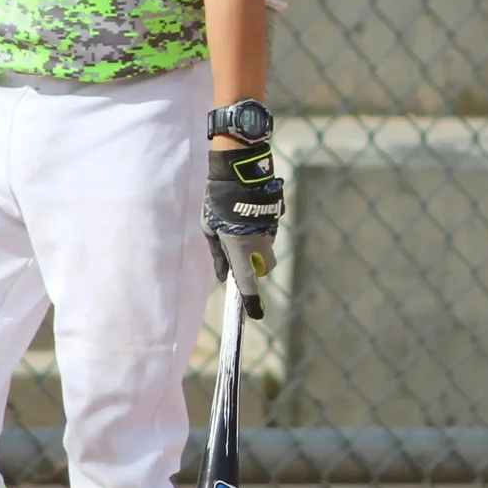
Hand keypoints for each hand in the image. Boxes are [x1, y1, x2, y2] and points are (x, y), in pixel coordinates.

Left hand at [203, 139, 282, 319]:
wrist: (239, 170)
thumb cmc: (218, 202)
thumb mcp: (209, 229)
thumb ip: (217, 255)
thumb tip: (223, 274)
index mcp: (242, 250)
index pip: (247, 283)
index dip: (251, 302)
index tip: (255, 317)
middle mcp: (262, 244)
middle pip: (265, 268)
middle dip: (256, 268)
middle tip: (239, 256)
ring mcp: (272, 230)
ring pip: (268, 247)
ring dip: (256, 245)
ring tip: (237, 223)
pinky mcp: (278, 216)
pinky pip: (269, 229)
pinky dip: (260, 228)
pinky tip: (247, 211)